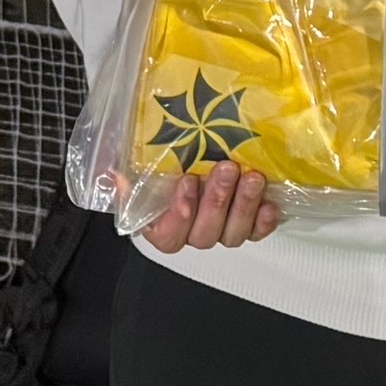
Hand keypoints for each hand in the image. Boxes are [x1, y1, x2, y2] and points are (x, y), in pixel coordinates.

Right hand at [137, 160, 283, 250]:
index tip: (187, 182)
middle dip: (217, 201)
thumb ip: (129, 172)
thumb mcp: (141, 161)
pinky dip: (264, 221)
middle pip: (203, 234)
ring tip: (252, 178)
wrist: (202, 149)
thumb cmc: (167, 157)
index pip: (167, 236)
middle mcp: (191, 231)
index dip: (178, 215)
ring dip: (243, 206)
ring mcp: (220, 229)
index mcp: (160, 223)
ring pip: (231, 234)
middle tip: (227, 169)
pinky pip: (256, 232)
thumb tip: (116, 176)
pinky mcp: (247, 224)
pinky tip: (269, 203)